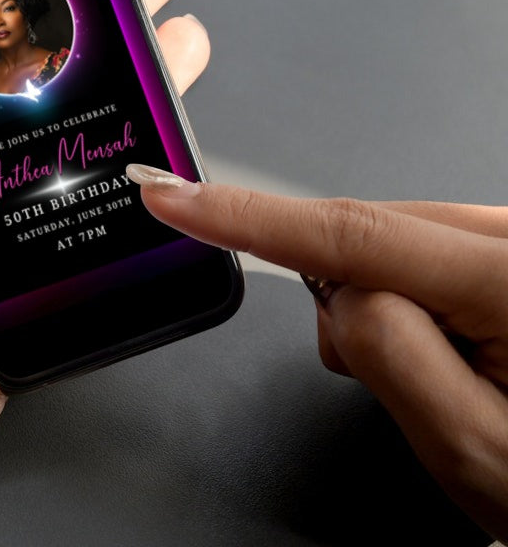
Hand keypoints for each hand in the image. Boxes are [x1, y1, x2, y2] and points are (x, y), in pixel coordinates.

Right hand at [131, 172, 507, 541]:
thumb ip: (388, 356)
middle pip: (375, 233)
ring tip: (459, 380)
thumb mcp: (474, 452)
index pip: (349, 231)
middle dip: (355, 298)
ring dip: (394, 304)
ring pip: (400, 241)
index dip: (245, 214)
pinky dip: (420, 297)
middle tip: (413, 386)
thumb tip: (333, 291)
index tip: (173, 195)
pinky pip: (431, 249)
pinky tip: (467, 352)